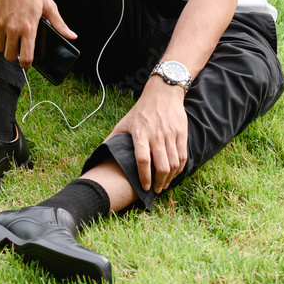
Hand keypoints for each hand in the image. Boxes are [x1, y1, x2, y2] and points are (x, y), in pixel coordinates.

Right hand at [0, 0, 74, 68]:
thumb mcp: (49, 6)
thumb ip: (59, 24)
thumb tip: (72, 36)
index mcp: (29, 28)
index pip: (26, 58)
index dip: (26, 64)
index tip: (27, 62)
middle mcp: (13, 29)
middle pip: (9, 56)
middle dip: (14, 55)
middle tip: (18, 48)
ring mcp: (0, 24)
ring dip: (3, 45)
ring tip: (9, 37)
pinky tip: (1, 28)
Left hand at [106, 76, 188, 192]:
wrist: (162, 94)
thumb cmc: (141, 111)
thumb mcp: (124, 122)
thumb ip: (114, 138)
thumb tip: (101, 151)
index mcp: (140, 134)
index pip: (142, 160)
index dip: (144, 176)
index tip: (144, 187)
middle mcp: (156, 136)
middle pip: (161, 166)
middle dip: (158, 182)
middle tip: (155, 190)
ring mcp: (170, 135)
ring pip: (174, 163)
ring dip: (170, 178)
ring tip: (164, 184)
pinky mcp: (182, 134)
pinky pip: (183, 156)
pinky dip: (180, 169)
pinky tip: (174, 174)